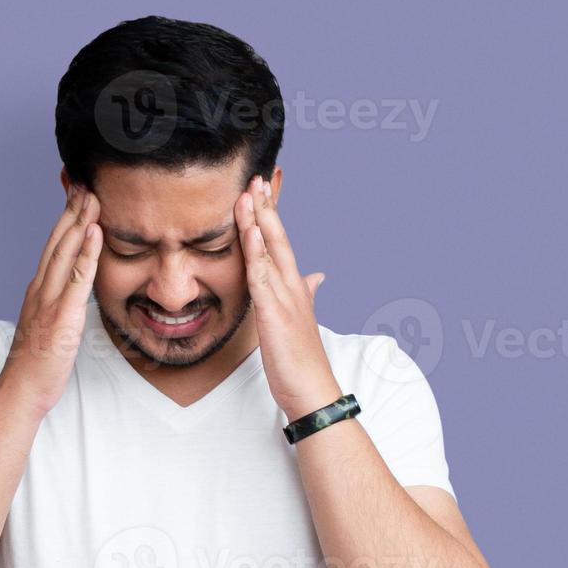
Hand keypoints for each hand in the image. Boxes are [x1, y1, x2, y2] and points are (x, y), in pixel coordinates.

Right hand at [0, 183, 100, 414]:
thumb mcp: (47, 323)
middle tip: (85, 182)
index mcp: (38, 288)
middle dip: (72, 209)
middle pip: (57, 240)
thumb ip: (57, 302)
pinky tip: (95, 232)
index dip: (64, 218)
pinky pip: (77, 278)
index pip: (53, 245)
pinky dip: (86, 252)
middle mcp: (41, 288)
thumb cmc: (37, 361)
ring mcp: (49, 300)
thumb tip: (73, 291)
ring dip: (80, 221)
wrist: (22, 388)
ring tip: (92, 195)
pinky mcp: (62, 315)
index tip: (75, 194)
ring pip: (65, 252)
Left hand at [236, 175, 343, 421]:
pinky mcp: (274, 311)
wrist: (312, 390)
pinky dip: (256, 252)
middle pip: (277, 237)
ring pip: (269, 250)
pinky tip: (250, 232)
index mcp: (295, 286)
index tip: (262, 190)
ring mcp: (285, 296)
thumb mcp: (301, 318)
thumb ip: (308, 292)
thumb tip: (318, 275)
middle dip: (266, 206)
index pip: (281, 242)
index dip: (271, 215)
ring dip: (258, 220)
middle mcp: (293, 285)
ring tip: (249, 193)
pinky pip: (262, 275)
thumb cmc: (302, 359)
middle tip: (256, 177)